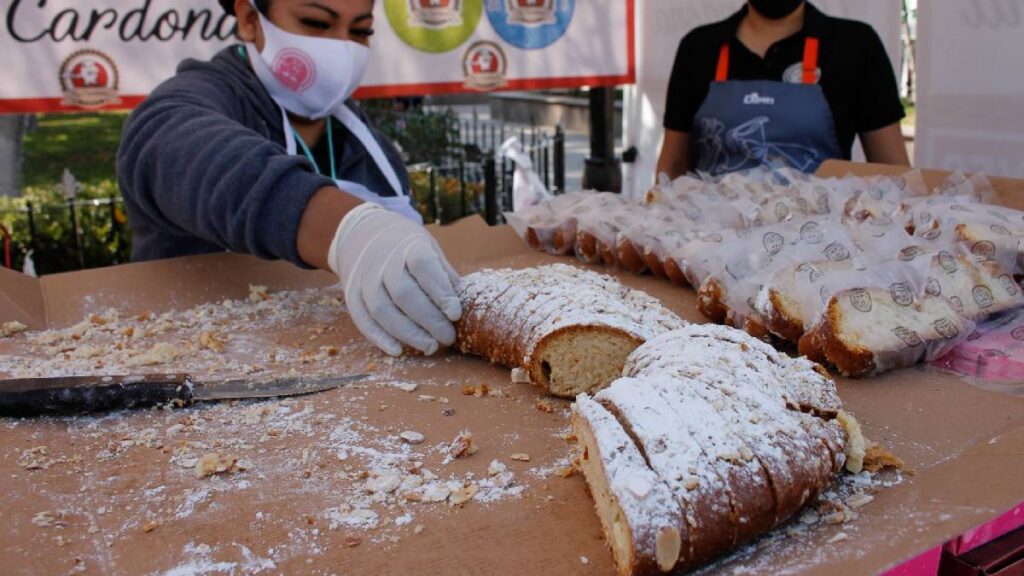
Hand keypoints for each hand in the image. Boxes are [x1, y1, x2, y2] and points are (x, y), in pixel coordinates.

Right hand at [328, 203, 461, 355]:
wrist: (364, 234)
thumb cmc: (406, 247)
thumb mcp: (429, 249)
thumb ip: (444, 276)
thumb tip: (466, 305)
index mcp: (408, 246)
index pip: (423, 266)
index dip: (440, 291)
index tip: (455, 314)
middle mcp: (383, 261)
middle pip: (404, 294)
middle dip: (429, 321)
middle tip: (448, 337)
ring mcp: (364, 278)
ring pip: (382, 310)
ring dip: (407, 334)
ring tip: (430, 347)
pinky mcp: (352, 294)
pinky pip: (362, 319)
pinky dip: (379, 338)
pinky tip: (398, 351)